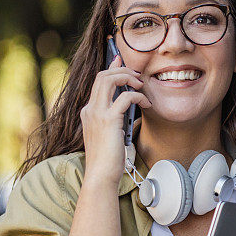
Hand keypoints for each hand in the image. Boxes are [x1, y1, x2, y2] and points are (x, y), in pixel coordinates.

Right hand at [81, 52, 150, 186]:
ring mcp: (97, 114)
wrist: (100, 175)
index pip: (98, 82)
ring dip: (128, 77)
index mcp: (88, 112)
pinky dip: (138, 96)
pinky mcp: (109, 120)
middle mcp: (89, 109)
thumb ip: (114, 120)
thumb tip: (130, 109)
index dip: (110, 69)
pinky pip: (125, 97)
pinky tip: (146, 103)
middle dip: (121, 69)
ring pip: (109, 80)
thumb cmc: (107, 159)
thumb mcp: (109, 135)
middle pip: (102, 76)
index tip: (120, 60)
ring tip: (141, 84)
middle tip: (137, 74)